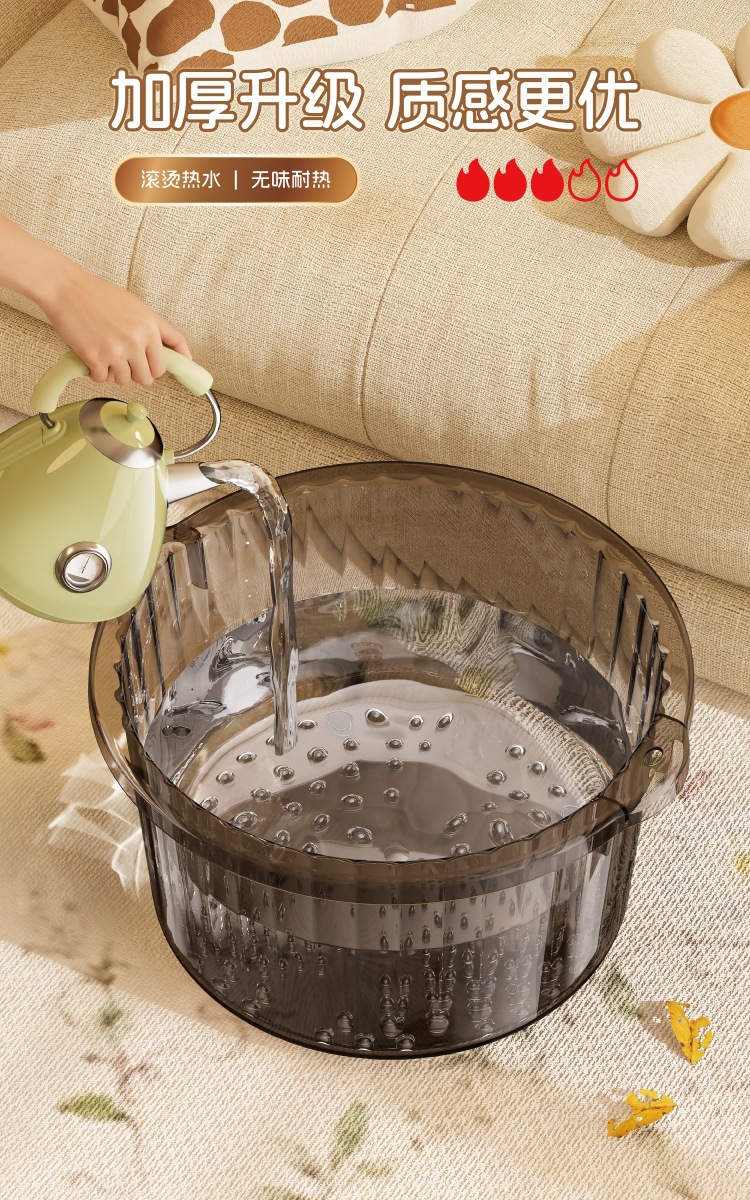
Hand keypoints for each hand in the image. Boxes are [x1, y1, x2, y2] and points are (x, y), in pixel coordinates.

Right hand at [40, 261, 191, 385]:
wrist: (65, 288)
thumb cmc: (96, 294)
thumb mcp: (134, 306)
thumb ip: (151, 329)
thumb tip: (166, 353)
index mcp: (150, 325)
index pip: (171, 357)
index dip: (170, 368)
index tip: (172, 374)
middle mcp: (137, 339)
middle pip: (149, 377)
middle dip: (138, 373)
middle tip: (126, 363)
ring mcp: (117, 350)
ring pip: (125, 380)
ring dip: (115, 373)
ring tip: (105, 355)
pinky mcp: (96, 358)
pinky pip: (102, 379)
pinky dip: (96, 373)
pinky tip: (92, 358)